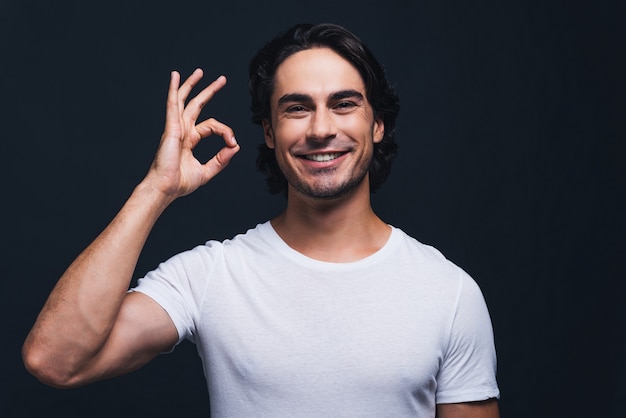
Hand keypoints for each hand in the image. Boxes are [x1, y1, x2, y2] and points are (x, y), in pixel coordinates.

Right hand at [145, 68, 239, 198]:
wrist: (165, 188)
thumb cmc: (180, 183)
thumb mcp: (207, 171)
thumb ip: (221, 159)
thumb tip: (235, 147)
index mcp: (189, 139)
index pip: (211, 126)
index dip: (225, 131)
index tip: (232, 142)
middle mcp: (182, 130)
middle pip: (196, 105)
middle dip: (209, 91)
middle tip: (221, 80)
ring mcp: (175, 127)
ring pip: (184, 100)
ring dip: (192, 84)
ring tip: (200, 72)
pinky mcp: (171, 128)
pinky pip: (173, 104)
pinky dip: (174, 89)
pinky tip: (175, 77)